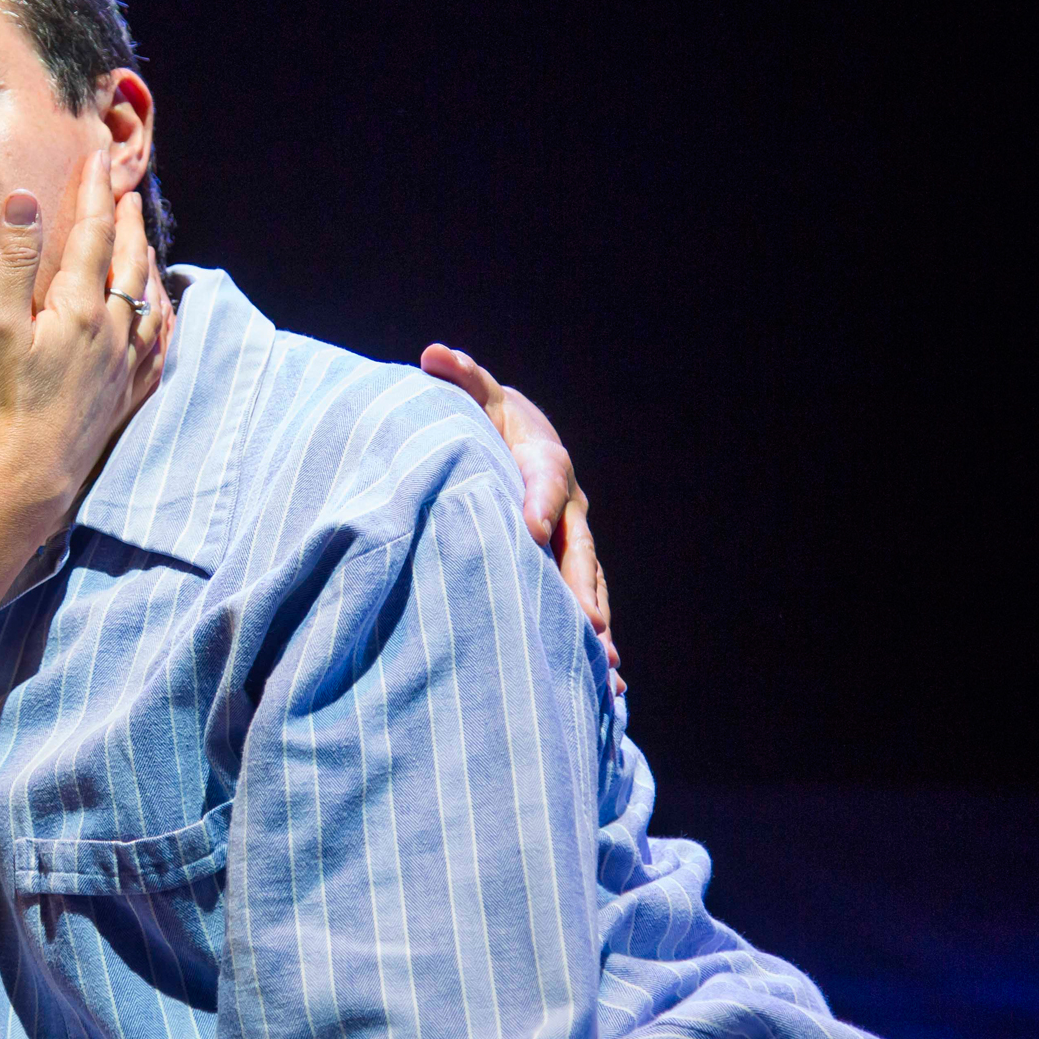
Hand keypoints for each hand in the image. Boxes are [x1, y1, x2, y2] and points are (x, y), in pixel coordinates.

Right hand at [0, 148, 166, 521]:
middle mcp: (114, 331)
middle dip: (126, 220)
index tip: (97, 156)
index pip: (93, 233)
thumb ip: (12, 260)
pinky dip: (162, 314)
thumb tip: (26, 199)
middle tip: (123, 190)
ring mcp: (125, 366)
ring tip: (144, 241)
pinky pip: (158, 343)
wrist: (27, 477)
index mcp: (80, 308)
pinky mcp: (127, 395)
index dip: (95, 191)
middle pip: (129, 261)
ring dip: (147, 262)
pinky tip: (161, 312)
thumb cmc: (0, 403)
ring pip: (150, 299)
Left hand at [420, 345, 621, 693]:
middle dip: (578, 585)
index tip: (526, 529)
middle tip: (584, 624)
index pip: (544, 481)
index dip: (537, 503)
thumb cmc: (486, 417)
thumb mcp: (475, 394)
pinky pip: (582, 605)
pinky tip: (604, 684)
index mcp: (544, 461)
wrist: (517, 436)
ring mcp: (571, 538)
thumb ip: (460, 377)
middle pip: (577, 547)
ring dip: (595, 624)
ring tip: (604, 667)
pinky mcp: (565, 566)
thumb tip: (434, 355)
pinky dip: (591, 641)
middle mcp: (567, 505)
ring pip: (589, 584)